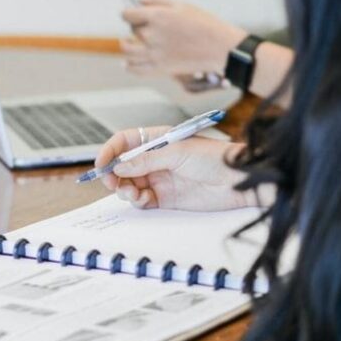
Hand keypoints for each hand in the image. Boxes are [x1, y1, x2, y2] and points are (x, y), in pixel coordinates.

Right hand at [95, 126, 253, 210]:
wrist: (239, 182)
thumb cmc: (215, 158)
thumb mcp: (177, 153)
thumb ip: (145, 161)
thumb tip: (119, 167)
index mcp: (156, 140)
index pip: (124, 142)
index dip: (110, 151)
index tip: (100, 164)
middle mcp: (155, 159)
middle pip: (122, 166)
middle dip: (113, 174)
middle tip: (111, 182)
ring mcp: (159, 178)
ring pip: (129, 184)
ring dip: (124, 189)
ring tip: (130, 192)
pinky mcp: (165, 198)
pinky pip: (141, 200)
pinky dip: (136, 201)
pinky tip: (142, 199)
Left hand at [120, 0, 246, 73]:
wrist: (220, 48)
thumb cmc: (204, 24)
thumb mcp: (181, 5)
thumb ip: (156, 0)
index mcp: (156, 16)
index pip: (127, 15)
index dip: (129, 13)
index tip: (132, 14)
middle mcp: (151, 35)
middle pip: (131, 31)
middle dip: (136, 28)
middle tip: (144, 28)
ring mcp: (154, 53)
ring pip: (127, 51)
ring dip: (127, 46)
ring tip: (130, 44)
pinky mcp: (159, 68)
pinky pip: (135, 69)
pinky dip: (130, 66)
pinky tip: (129, 63)